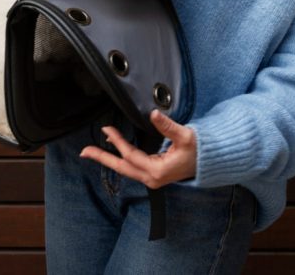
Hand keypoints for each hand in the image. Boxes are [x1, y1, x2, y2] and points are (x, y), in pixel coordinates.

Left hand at [79, 109, 196, 189]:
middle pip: (121, 168)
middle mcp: (152, 178)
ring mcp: (152, 179)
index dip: (117, 142)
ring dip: (109, 159)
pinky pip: (132, 168)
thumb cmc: (199, 150)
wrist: (210, 163)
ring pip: (125, 169)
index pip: (130, 155)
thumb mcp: (185, 136)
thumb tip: (153, 114)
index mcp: (157, 171)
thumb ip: (167, 126)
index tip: (106, 129)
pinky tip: (113, 152)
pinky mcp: (153, 176)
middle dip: (102, 159)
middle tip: (84, 152)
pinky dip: (120, 160)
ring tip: (93, 151)